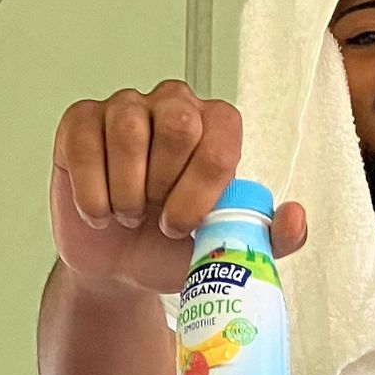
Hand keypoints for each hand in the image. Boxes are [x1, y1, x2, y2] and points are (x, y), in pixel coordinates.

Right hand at [52, 82, 305, 295]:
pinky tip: (99, 212)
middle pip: (179, 123)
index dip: (200, 190)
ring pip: (129, 130)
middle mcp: (173, 105)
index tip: (183, 225)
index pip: (221, 139)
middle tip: (155, 216)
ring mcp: (125, 108)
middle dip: (165, 185)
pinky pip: (84, 144)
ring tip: (128, 213)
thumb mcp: (227, 251)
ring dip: (126, 192)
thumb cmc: (173, 248)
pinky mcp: (80, 122)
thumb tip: (294, 216)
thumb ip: (271, 238)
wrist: (119, 269)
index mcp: (216, 127)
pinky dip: (91, 193)